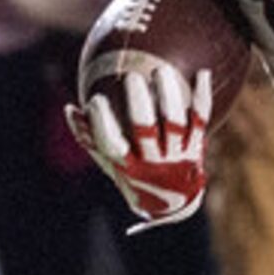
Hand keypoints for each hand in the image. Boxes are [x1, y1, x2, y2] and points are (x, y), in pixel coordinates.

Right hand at [65, 64, 214, 230]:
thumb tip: (70, 108)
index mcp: (127, 166)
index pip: (111, 143)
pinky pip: (201, 119)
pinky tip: (203, 73)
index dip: (102, 122)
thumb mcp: (110, 164)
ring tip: (161, 70)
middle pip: (145, 130)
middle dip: (138, 103)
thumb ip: (90, 138)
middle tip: (132, 77)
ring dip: (168, 95)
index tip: (95, 99)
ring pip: (175, 122)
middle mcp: (153, 162)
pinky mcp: (196, 147)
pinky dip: (201, 96)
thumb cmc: (134, 175)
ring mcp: (177, 155)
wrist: (175, 204)